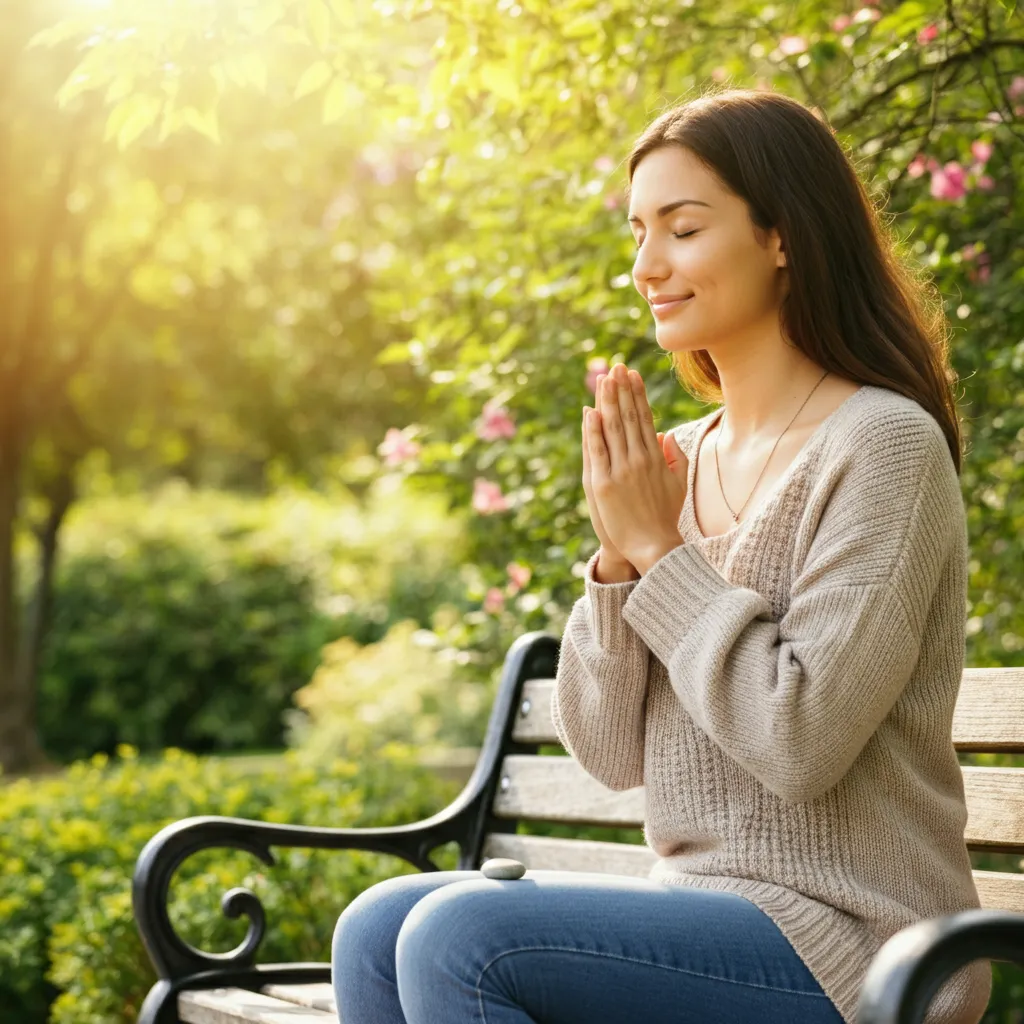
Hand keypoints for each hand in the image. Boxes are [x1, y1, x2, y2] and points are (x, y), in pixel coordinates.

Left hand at [585, 364, 688, 573]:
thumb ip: (675, 458)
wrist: (655, 546)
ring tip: (604, 379)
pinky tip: (590, 411)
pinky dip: (593, 430)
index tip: (632, 375)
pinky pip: (597, 451)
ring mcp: (621, 470)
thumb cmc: (665, 517)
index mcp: (656, 458)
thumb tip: (667, 435)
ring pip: (613, 428)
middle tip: (616, 366)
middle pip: (628, 417)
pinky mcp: (605, 484)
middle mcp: (640, 459)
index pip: (645, 418)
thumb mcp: (679, 484)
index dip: (637, 394)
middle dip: (622, 390)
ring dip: (607, 401)